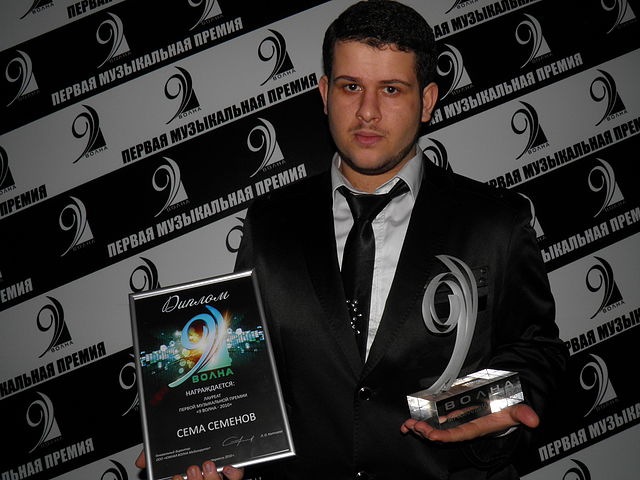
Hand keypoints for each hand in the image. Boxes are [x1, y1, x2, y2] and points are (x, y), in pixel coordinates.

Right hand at [135, 451, 242, 479]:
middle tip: (193, 469)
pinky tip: (228, 466)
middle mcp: (203, 477)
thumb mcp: (168, 446)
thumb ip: (153, 452)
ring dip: (212, 477)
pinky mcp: (233, 472)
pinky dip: (234, 472)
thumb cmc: (186, 444)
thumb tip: (141, 460)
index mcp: (188, 476)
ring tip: (208, 464)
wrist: (208, 428)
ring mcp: (216, 476)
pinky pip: (236, 477)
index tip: (176, 476)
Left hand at [400, 403, 538, 441]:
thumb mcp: (516, 409)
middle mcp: (463, 426)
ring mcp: (455, 421)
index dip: (444, 436)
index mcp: (476, 427)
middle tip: (414, 426)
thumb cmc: (506, 408)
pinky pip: (433, 420)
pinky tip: (409, 423)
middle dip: (427, 432)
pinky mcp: (450, 414)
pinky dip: (421, 422)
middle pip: (442, 433)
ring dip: (421, 428)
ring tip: (408, 425)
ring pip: (435, 428)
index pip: (458, 434)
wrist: (503, 402)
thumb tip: (533, 419)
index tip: (430, 434)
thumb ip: (523, 414)